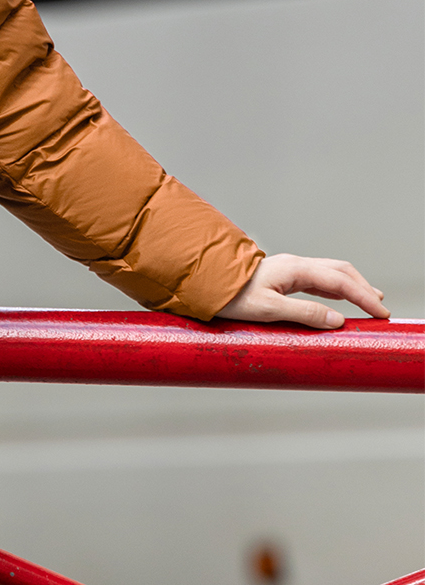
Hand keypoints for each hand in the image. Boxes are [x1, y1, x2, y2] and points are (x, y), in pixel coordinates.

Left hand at [216, 253, 388, 328]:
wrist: (204, 284)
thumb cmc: (230, 295)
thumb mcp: (268, 310)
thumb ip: (304, 313)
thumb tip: (337, 320)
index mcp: (294, 269)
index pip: (339, 281)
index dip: (364, 296)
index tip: (380, 313)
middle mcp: (293, 264)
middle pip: (339, 271)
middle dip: (363, 288)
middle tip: (380, 308)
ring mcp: (287, 269)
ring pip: (329, 273)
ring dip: (351, 286)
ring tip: (368, 301)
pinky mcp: (281, 277)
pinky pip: (316, 279)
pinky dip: (335, 288)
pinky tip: (338, 299)